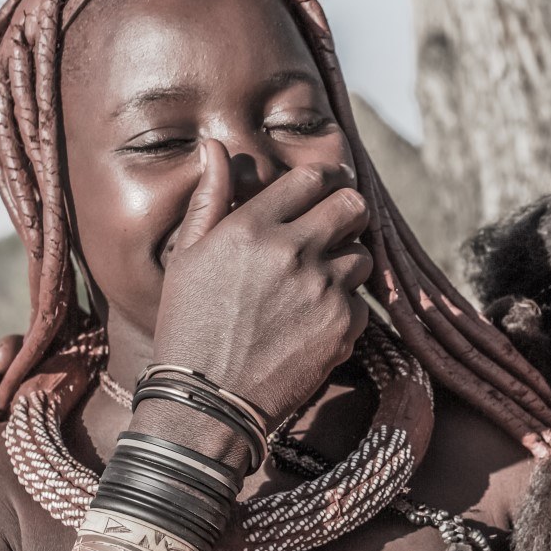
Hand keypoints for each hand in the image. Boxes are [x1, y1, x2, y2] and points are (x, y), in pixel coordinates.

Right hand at [141, 139, 372, 442]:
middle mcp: (292, 251)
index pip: (311, 178)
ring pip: (363, 254)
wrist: (205, 404)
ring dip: (347, 263)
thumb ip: (209, 198)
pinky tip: (314, 322)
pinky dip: (345, 310)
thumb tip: (215, 147)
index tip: (325, 190)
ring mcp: (322, 289)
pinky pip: (362, 302)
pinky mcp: (343, 326)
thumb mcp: (187, 257)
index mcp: (251, 228)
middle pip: (352, 205)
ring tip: (318, 282)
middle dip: (348, 213)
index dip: (323, 181)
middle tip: (337, 227)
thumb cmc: (188, 327)